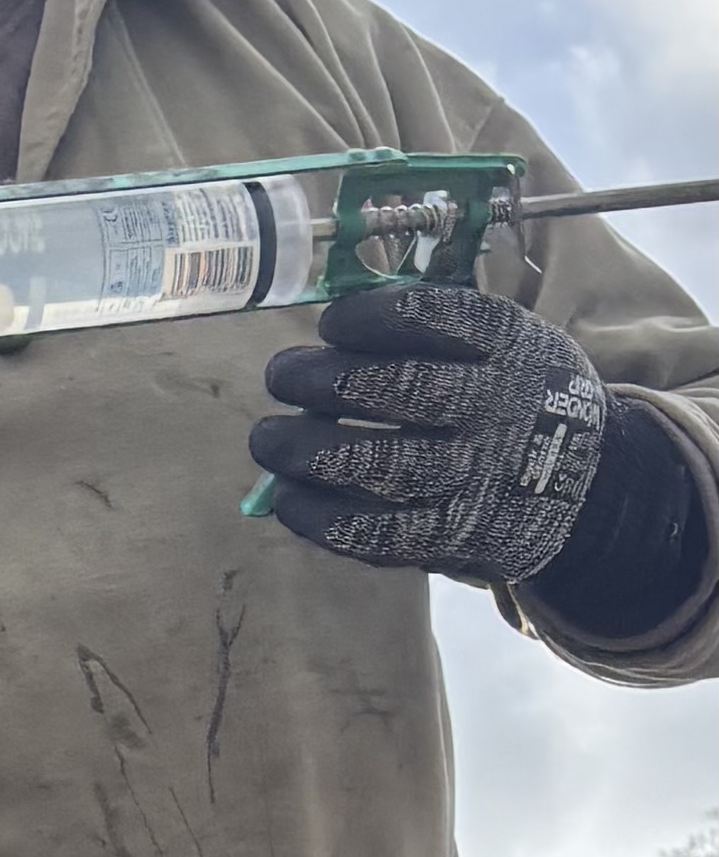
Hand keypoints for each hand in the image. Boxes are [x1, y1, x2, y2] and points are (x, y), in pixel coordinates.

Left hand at [249, 281, 607, 587]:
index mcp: (508, 344)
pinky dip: (324, 519)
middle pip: (404, 391)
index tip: (330, 324)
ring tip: (267, 439)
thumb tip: (332, 320)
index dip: (372, 318)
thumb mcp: (503, 340)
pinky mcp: (457, 537)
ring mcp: (479, 478)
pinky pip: (383, 535)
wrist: (588, 485)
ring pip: (386, 466)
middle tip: (280, 375)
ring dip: (310, 452)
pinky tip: (286, 500)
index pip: (438, 318)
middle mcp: (498, 409)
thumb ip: (433, 326)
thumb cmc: (515, 394)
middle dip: (326, 381)